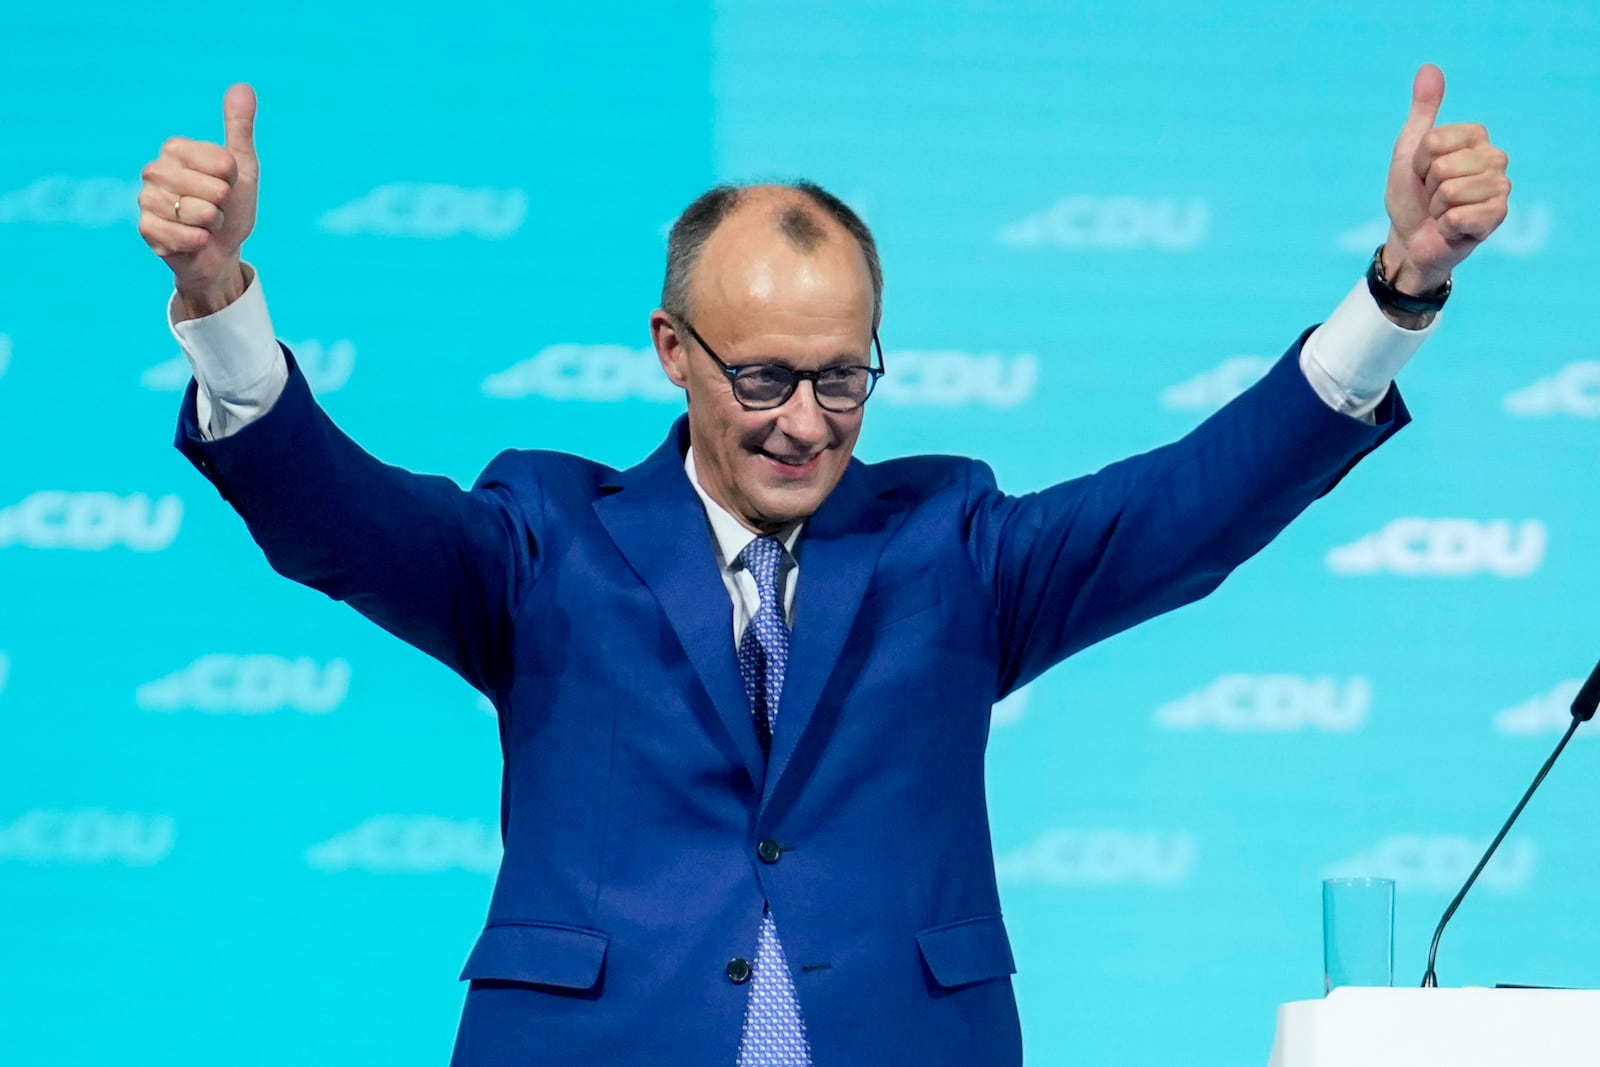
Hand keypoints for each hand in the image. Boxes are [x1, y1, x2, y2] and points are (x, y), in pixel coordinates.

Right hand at [137, 84, 259, 318]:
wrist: (222, 251)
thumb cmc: (231, 207)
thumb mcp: (242, 168)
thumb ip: (239, 128)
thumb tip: (243, 86)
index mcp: (176, 149)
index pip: (222, 162)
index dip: (232, 180)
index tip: (226, 184)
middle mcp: (155, 170)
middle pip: (211, 189)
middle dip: (223, 205)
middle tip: (215, 208)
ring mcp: (146, 199)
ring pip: (196, 212)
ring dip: (211, 225)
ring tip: (204, 224)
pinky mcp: (146, 229)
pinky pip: (184, 235)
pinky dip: (198, 242)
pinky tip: (193, 241)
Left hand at [1381, 64, 1509, 295]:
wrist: (1410, 238)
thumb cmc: (1411, 194)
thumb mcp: (1409, 149)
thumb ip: (1423, 110)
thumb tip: (1429, 68)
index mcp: (1476, 137)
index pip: (1436, 140)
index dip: (1419, 160)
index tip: (1422, 172)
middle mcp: (1496, 157)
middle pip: (1443, 165)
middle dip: (1428, 185)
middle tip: (1431, 196)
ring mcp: (1500, 187)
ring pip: (1451, 190)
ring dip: (1436, 207)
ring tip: (1441, 211)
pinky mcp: (1498, 216)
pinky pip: (1459, 215)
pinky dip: (1445, 225)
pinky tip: (1451, 227)